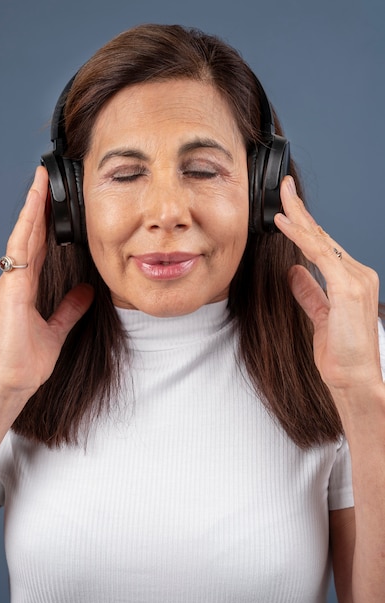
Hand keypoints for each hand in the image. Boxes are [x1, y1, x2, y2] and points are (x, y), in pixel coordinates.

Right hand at [0, 166, 93, 398]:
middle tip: (47, 177)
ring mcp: (11, 281)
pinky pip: (21, 247)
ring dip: (33, 206)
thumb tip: (87, 291)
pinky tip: (35, 205)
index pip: (37, 246)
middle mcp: (16, 279)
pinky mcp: (11, 286)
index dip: (45, 222)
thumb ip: (71, 308)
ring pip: (24, 234)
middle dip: (39, 205)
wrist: (12, 382)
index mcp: (25, 287)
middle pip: (30, 234)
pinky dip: (28, 223)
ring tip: (42, 180)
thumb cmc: (26, 361)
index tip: (54, 202)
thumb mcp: (57, 329)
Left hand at [274, 176, 381, 393]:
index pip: (324, 245)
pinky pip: (318, 255)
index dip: (305, 226)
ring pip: (321, 240)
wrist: (355, 378)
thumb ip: (309, 292)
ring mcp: (356, 279)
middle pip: (323, 236)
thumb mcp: (320, 316)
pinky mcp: (348, 288)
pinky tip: (284, 224)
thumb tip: (294, 272)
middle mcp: (358, 274)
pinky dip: (300, 237)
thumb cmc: (341, 353)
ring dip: (299, 216)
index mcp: (352, 280)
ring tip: (281, 197)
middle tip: (284, 187)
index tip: (288, 207)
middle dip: (301, 210)